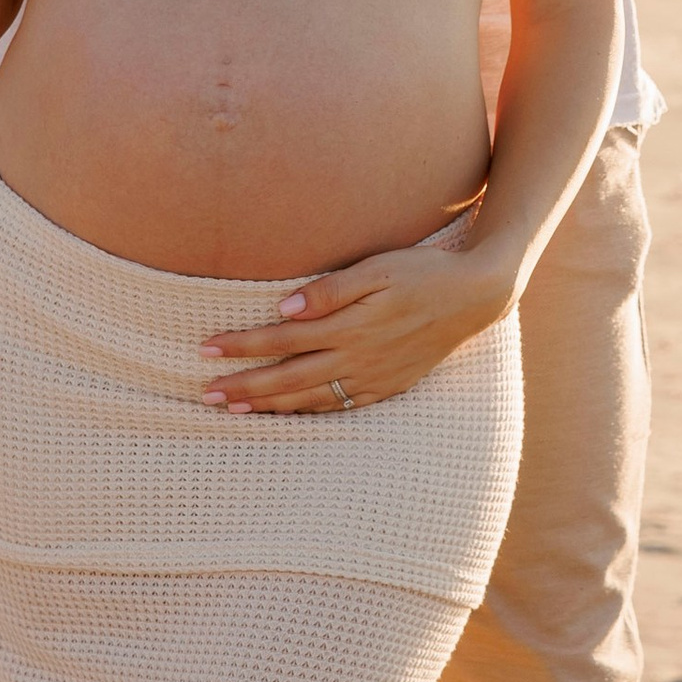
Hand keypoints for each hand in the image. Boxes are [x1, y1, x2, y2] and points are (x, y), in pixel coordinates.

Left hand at [201, 232, 515, 413]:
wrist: (474, 297)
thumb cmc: (422, 272)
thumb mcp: (378, 268)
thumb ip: (331, 290)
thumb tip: (285, 308)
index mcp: (351, 325)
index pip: (282, 338)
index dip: (243, 345)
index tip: (207, 349)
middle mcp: (358, 357)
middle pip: (288, 377)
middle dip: (244, 387)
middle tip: (206, 394)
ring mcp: (373, 377)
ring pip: (310, 398)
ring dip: (269, 405)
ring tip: (234, 410)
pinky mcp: (387, 386)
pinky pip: (340, 407)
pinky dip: (308, 413)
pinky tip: (287, 414)